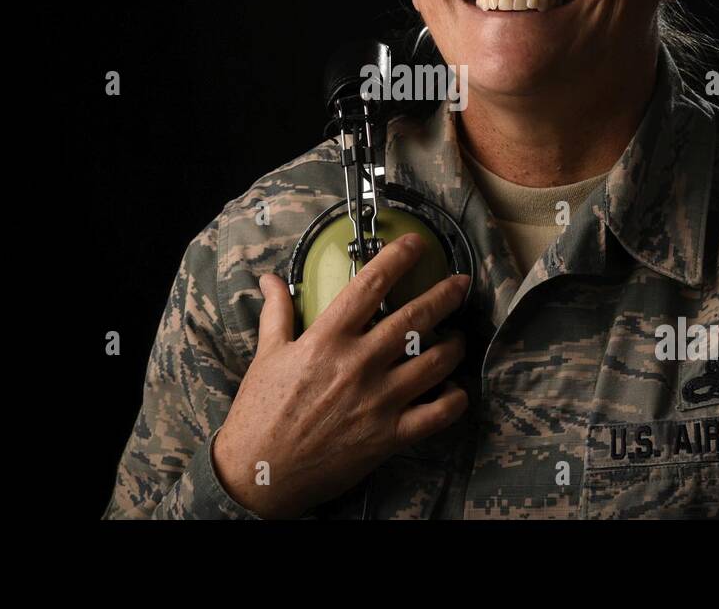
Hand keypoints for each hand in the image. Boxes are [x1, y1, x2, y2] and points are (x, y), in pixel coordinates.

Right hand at [211, 233, 470, 518]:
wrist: (259, 475)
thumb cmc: (260, 414)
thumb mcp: (267, 356)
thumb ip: (277, 313)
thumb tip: (270, 279)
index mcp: (327, 339)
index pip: (370, 285)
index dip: (399, 257)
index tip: (416, 244)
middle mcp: (358, 364)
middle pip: (415, 318)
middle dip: (444, 294)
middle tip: (459, 284)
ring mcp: (378, 401)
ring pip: (435, 362)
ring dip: (454, 345)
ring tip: (456, 338)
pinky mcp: (389, 436)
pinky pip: (438, 414)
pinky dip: (454, 399)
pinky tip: (454, 389)